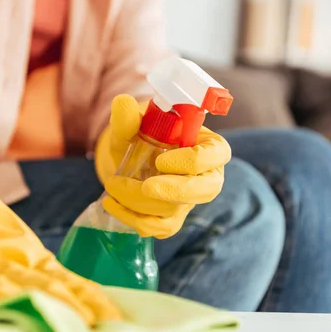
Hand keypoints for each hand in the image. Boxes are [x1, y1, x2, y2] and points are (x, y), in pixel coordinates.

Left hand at [95, 95, 230, 238]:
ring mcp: (190, 200)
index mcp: (208, 145)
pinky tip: (113, 206)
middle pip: (207, 189)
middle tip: (146, 188)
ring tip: (114, 187)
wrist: (131, 158)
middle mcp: (206, 175)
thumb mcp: (135, 124)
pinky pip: (161, 228)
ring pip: (178, 210)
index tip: (161, 160)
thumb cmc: (143, 135)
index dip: (194, 161)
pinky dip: (134, 220)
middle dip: (176, 191)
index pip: (218, 154)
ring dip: (142, 203)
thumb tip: (121, 103)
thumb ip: (128, 117)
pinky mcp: (173, 218)